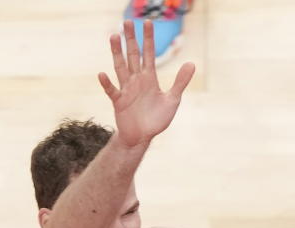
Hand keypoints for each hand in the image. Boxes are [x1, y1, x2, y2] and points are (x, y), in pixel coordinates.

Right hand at [98, 20, 195, 148]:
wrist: (142, 137)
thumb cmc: (156, 119)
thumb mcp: (172, 100)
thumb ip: (180, 82)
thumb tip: (191, 63)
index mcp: (149, 78)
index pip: (149, 54)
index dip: (148, 39)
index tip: (147, 23)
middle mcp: (136, 80)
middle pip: (132, 55)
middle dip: (131, 39)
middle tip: (127, 21)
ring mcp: (126, 90)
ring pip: (120, 67)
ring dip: (117, 53)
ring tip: (114, 36)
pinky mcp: (119, 102)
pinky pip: (112, 91)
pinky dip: (107, 83)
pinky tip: (102, 74)